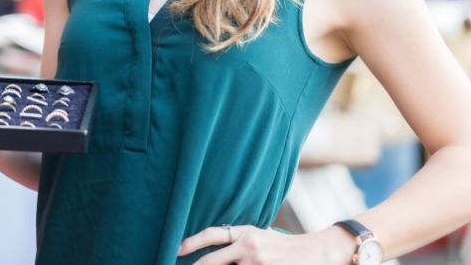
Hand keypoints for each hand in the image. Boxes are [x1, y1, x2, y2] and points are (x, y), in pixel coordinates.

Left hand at [178, 224, 356, 263]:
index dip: (191, 242)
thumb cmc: (284, 246)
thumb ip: (238, 241)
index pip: (211, 234)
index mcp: (245, 233)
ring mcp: (256, 262)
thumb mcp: (259, 236)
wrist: (317, 252)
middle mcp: (248, 246)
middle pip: (212, 261)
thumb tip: (214, 249)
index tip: (177, 249)